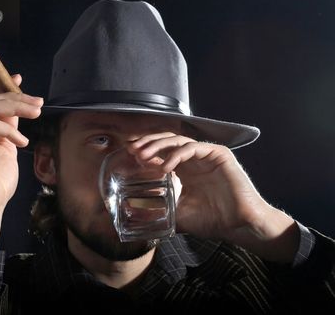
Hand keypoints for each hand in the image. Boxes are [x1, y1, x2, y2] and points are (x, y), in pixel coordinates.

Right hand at [0, 75, 42, 249]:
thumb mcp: (7, 146)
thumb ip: (8, 125)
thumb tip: (17, 107)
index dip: (1, 87)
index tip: (19, 80)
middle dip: (16, 97)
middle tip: (38, 102)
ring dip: (17, 107)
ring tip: (36, 113)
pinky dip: (9, 129)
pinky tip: (22, 142)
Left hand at [129, 133, 298, 262]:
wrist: (239, 225)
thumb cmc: (212, 220)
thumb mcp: (179, 214)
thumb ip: (161, 211)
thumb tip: (136, 216)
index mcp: (185, 169)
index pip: (161, 152)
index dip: (145, 151)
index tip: (128, 155)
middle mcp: (194, 159)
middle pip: (166, 142)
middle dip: (147, 144)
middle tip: (132, 151)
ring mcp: (206, 155)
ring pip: (178, 141)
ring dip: (158, 146)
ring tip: (143, 155)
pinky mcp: (218, 154)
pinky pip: (194, 148)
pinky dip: (177, 154)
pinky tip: (165, 166)